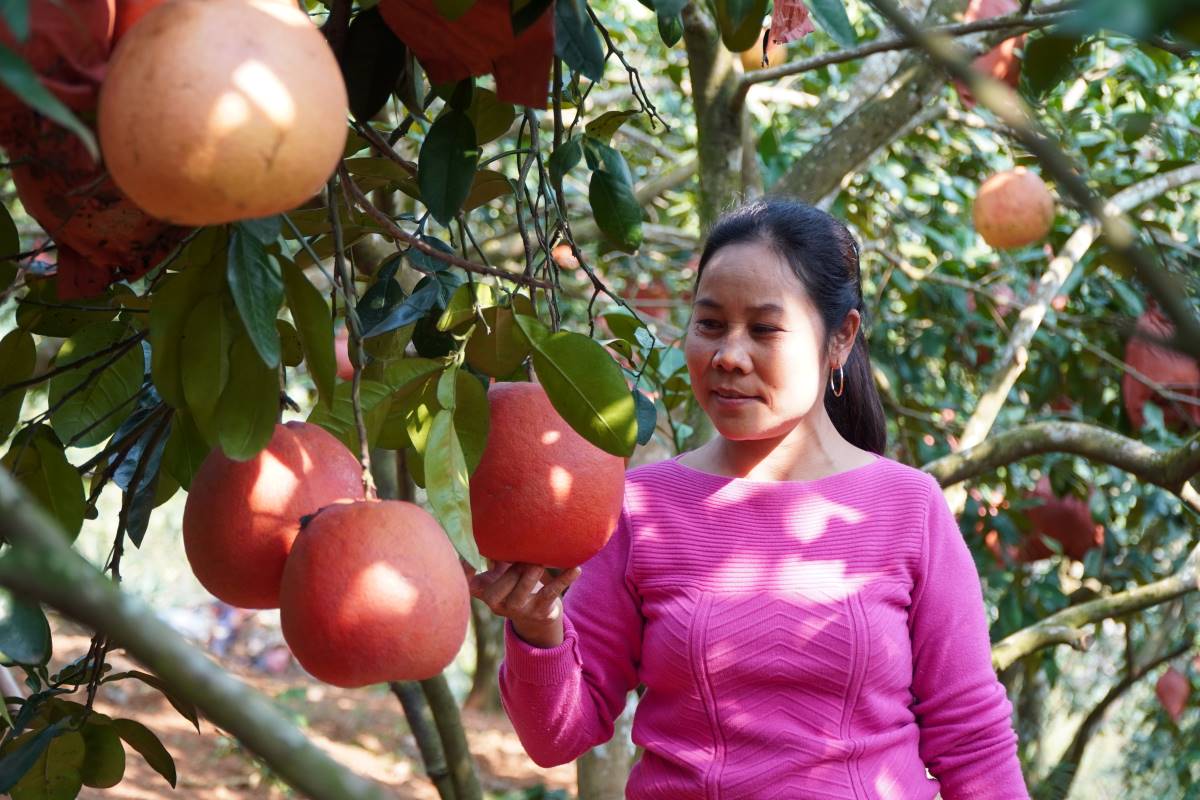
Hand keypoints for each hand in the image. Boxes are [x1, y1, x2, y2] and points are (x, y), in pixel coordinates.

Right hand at [462, 559, 582, 648]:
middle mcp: (497, 604)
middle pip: (497, 591)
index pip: (468, 585)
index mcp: (484, 590)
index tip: (466, 559)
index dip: (464, 573)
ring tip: (538, 562)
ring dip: (528, 577)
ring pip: (519, 596)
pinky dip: (564, 579)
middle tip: (523, 556)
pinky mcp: (540, 612)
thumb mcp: (502, 571)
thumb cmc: (515, 584)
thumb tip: (496, 528)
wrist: (536, 617)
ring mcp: (518, 610)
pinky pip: (551, 594)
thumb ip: (498, 555)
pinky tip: (575, 568)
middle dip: (510, 571)